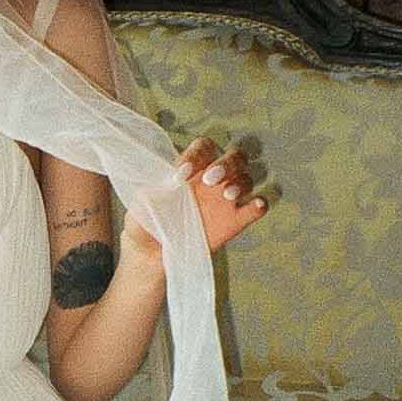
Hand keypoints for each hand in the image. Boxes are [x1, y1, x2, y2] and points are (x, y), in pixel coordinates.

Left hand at [121, 135, 268, 264]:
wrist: (151, 252)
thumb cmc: (145, 220)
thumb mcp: (142, 202)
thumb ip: (154, 190)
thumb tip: (169, 182)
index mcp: (192, 167)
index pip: (205, 147)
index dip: (196, 155)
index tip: (181, 175)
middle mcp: (213, 179)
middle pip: (235, 156)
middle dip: (227, 163)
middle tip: (210, 179)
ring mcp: (226, 199)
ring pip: (248, 177)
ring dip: (241, 182)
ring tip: (226, 195)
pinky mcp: (236, 221)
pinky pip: (257, 207)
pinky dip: (260, 204)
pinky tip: (254, 206)